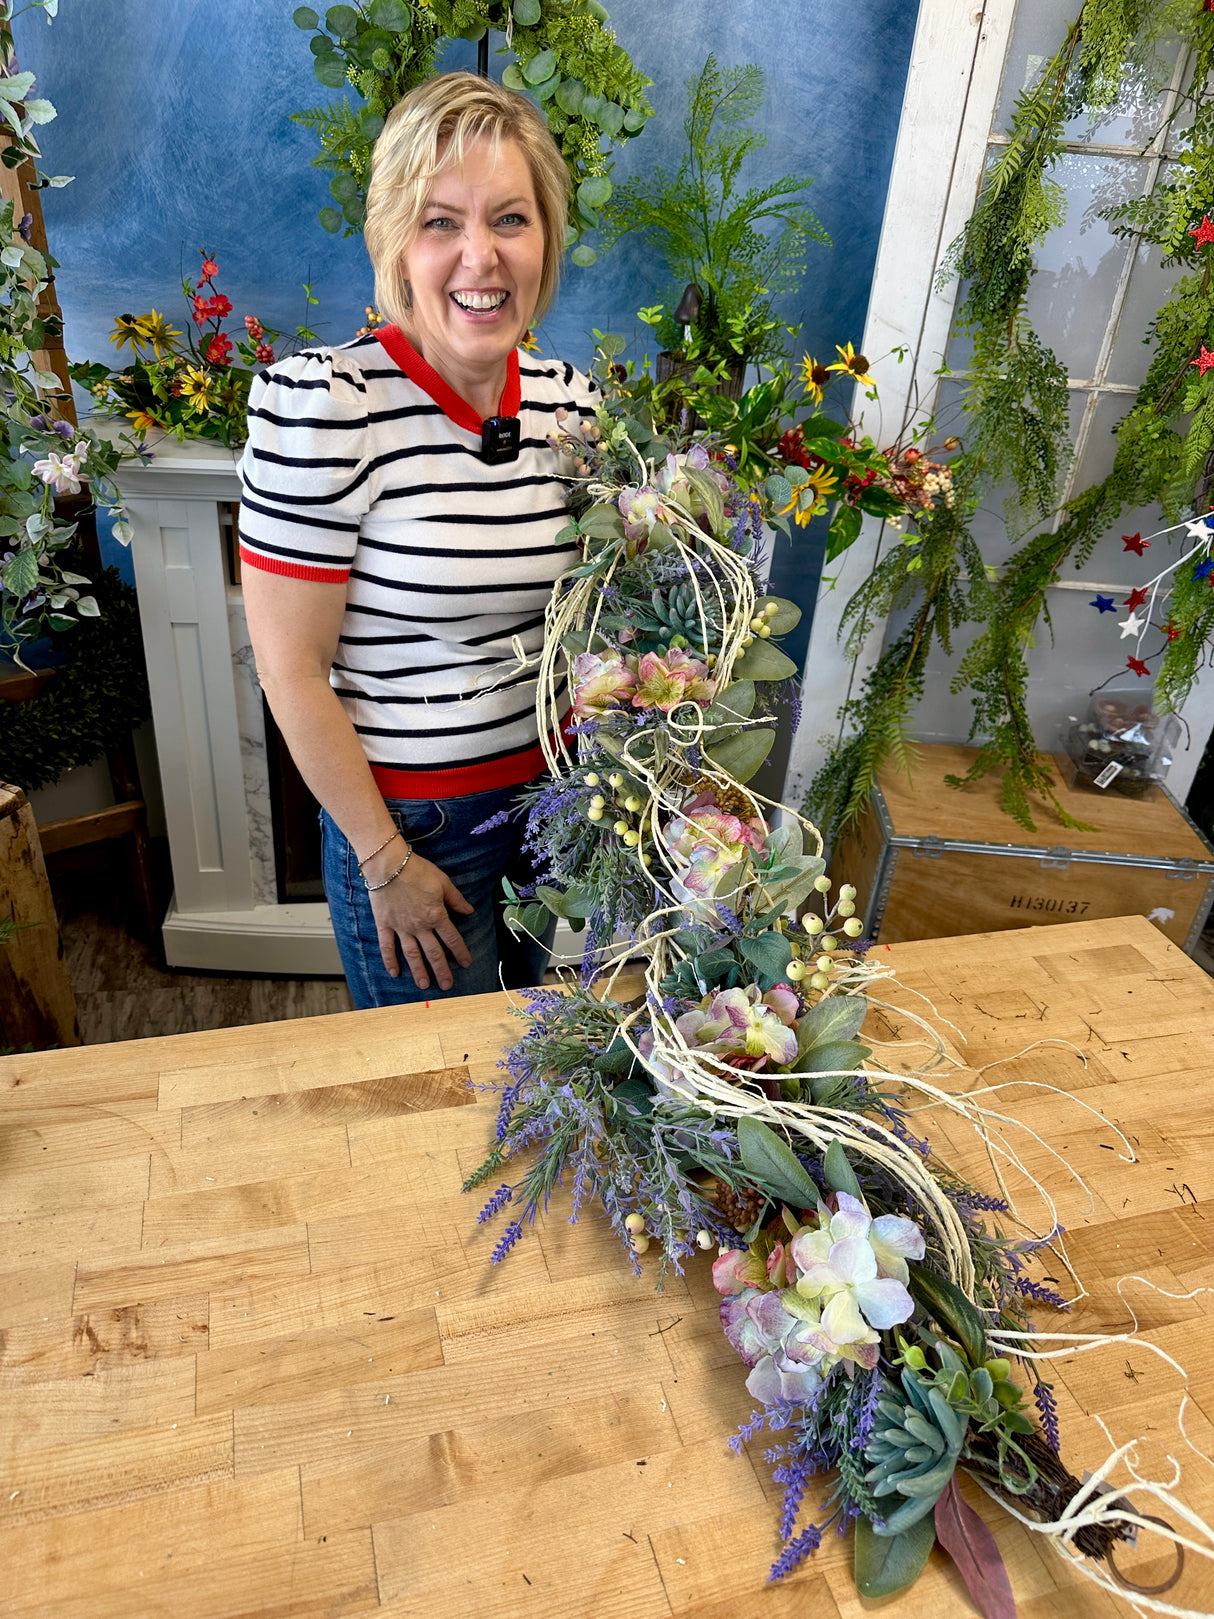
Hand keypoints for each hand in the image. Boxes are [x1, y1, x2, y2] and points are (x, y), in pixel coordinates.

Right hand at [365, 850, 473, 990]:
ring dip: (418, 970)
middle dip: (441, 970)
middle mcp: (420, 926)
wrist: (389, 865)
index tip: (466, 963)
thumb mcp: (443, 882)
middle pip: (433, 952)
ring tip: (423, 985)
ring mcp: (401, 927)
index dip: (460, 952)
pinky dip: (389, 960)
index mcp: (436, 915)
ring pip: (412, 954)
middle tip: (447, 985)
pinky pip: (387, 946)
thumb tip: (469, 911)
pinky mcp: (385, 924)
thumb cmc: (417, 870)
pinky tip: (394, 972)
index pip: (452, 939)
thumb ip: (456, 899)